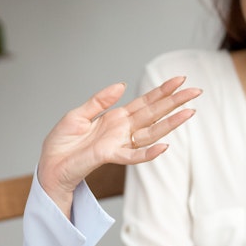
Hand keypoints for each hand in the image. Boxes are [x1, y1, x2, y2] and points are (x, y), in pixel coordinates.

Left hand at [37, 76, 200, 213]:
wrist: (49, 165)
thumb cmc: (61, 144)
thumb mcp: (78, 115)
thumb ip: (99, 101)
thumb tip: (121, 85)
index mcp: (115, 118)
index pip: (144, 103)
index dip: (161, 91)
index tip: (180, 79)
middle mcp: (121, 131)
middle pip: (153, 114)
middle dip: (174, 102)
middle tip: (196, 91)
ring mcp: (118, 144)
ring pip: (150, 133)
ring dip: (170, 124)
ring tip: (190, 112)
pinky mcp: (109, 156)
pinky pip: (133, 156)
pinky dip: (148, 152)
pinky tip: (165, 146)